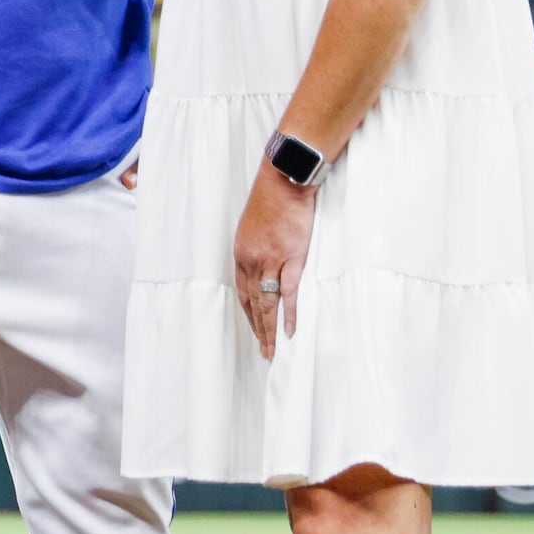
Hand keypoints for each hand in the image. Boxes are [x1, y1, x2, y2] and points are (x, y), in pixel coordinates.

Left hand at [233, 167, 317, 359]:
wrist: (284, 182)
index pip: (243, 292)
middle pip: (253, 303)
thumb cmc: (271, 200)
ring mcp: (271, 261)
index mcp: (241, 254)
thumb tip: (262, 260)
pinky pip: (289, 293)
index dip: (248, 314)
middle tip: (264, 351)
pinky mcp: (292, 258)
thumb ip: (256, 247)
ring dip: (270, 330)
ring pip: (268, 303)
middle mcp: (252, 261)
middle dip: (258, 329)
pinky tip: (291, 331)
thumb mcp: (253, 227)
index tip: (255, 328)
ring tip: (273, 350)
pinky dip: (290, 314)